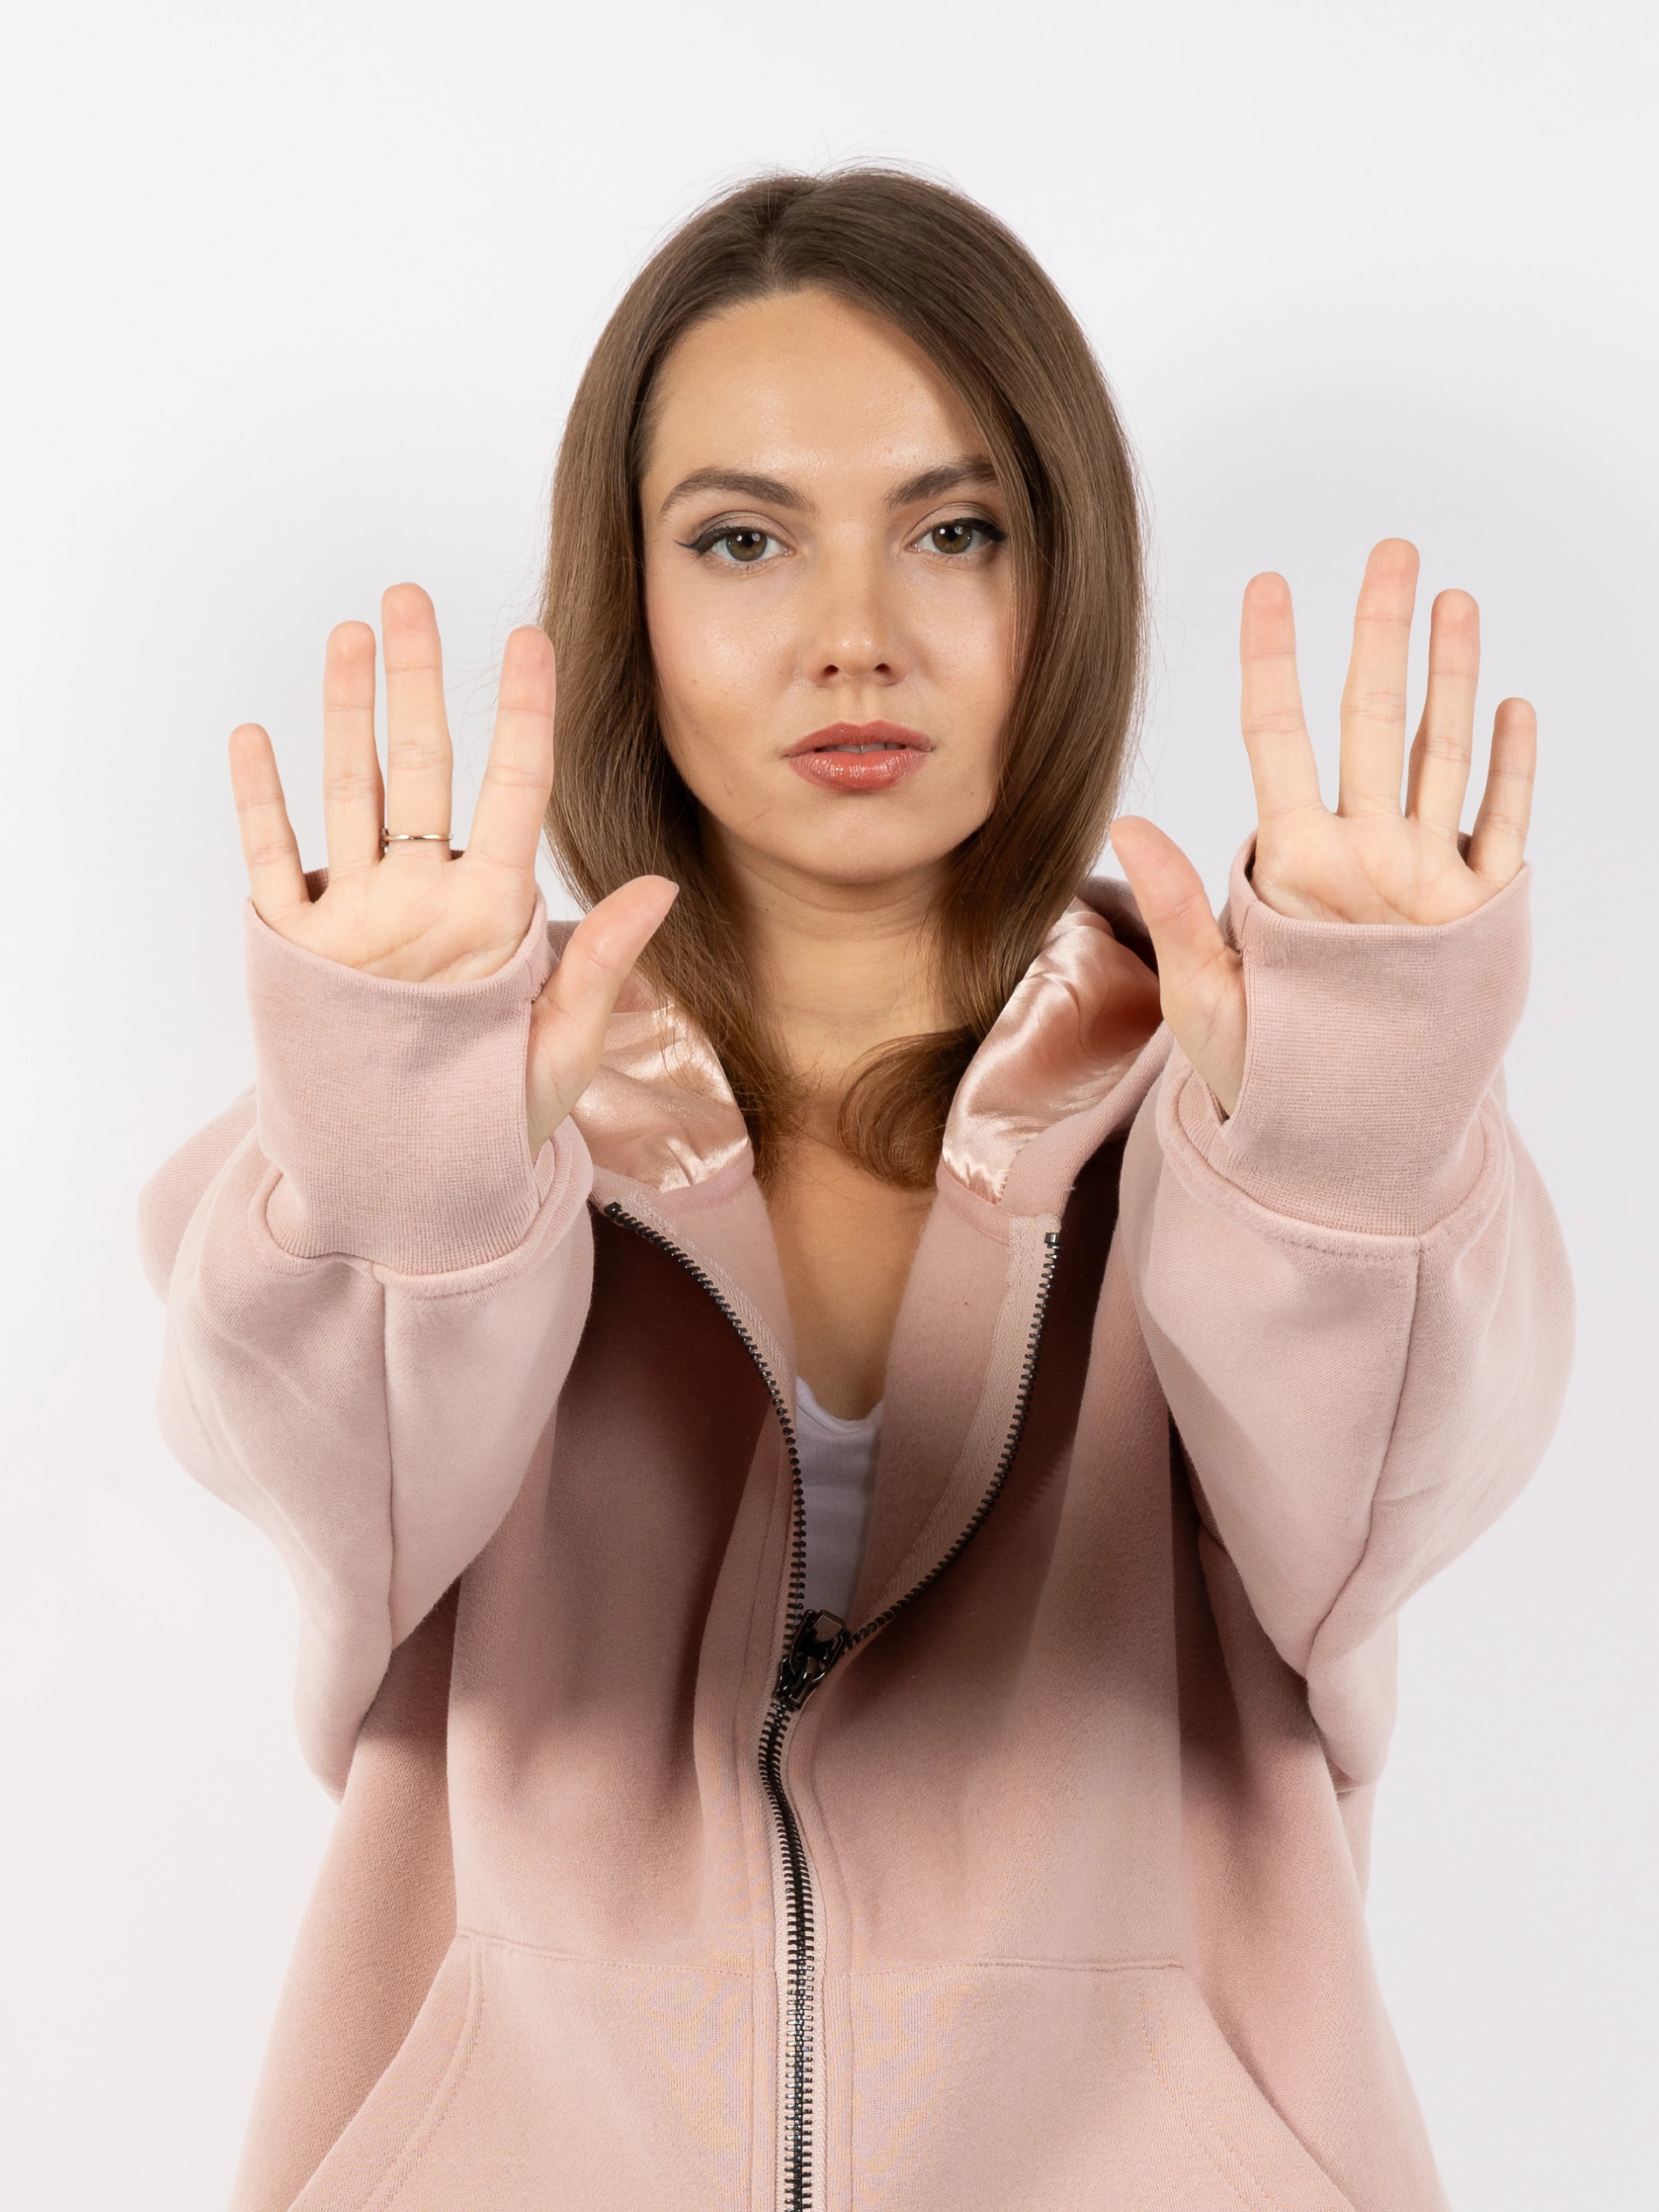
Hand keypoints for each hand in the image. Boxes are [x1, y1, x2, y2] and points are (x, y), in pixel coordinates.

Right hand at [229, 583, 676, 1158]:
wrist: (408, 1179)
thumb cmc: (495, 1119)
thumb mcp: (561, 1050)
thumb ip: (601, 968)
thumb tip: (662, 887)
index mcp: (492, 915)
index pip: (512, 791)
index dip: (523, 714)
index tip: (531, 638)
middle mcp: (424, 899)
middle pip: (421, 768)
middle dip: (417, 680)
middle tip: (410, 596)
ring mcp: (358, 918)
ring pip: (350, 793)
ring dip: (345, 714)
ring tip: (350, 635)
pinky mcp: (299, 950)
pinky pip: (276, 863)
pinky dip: (262, 804)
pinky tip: (257, 738)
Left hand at [1109, 539, 1536, 1114]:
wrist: (1335, 1139)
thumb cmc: (1259, 1071)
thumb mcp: (1206, 994)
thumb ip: (1180, 906)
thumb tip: (1126, 818)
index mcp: (1288, 862)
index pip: (1277, 735)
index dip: (1272, 658)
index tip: (1269, 584)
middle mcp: (1356, 854)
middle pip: (1369, 720)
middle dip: (1379, 634)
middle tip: (1390, 550)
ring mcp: (1418, 878)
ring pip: (1438, 754)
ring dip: (1449, 676)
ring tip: (1450, 601)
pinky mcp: (1472, 916)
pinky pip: (1497, 829)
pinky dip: (1508, 772)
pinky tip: (1511, 708)